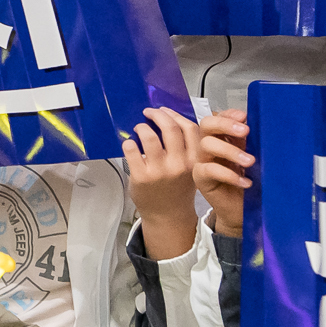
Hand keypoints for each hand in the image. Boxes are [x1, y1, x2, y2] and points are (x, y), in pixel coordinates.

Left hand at [121, 109, 202, 259]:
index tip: (165, 110)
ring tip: (139, 128)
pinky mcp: (142, 177)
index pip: (190, 128)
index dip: (175, 115)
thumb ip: (187, 147)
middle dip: (157, 115)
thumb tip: (169, 119)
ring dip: (142, 127)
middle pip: (170, 128)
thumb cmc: (178, 188)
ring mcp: (160, 171)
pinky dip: (129, 142)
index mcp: (195, 160)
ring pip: (150, 136)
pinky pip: (132, 150)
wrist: (167, 215)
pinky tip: (131, 144)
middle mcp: (180, 165)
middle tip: (149, 113)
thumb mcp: (192, 168)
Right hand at [191, 110, 253, 237]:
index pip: (218, 117)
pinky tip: (245, 182)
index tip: (245, 117)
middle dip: (225, 124)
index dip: (229, 115)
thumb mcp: (253, 157)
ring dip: (230, 151)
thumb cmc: (248, 183)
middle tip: (245, 132)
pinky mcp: (200, 179)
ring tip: (250, 162)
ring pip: (206, 145)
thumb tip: (254, 124)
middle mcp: (210, 147)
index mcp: (222, 138)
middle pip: (206, 125)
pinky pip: (209, 170)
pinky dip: (229, 174)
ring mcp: (203, 162)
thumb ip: (250, 141)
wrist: (242, 209)